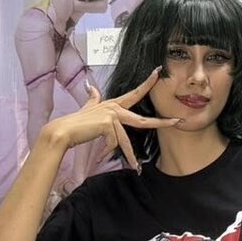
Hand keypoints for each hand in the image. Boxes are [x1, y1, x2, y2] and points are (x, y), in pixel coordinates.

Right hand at [41, 72, 177, 171]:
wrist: (64, 131)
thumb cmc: (77, 122)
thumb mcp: (88, 108)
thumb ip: (93, 97)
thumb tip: (89, 85)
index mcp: (114, 104)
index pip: (135, 93)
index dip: (147, 82)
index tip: (158, 72)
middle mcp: (115, 107)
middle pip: (142, 119)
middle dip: (162, 122)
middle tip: (178, 121)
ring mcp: (112, 115)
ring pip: (125, 140)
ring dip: (130, 157)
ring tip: (136, 169)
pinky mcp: (108, 124)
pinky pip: (113, 144)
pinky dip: (107, 152)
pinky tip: (100, 155)